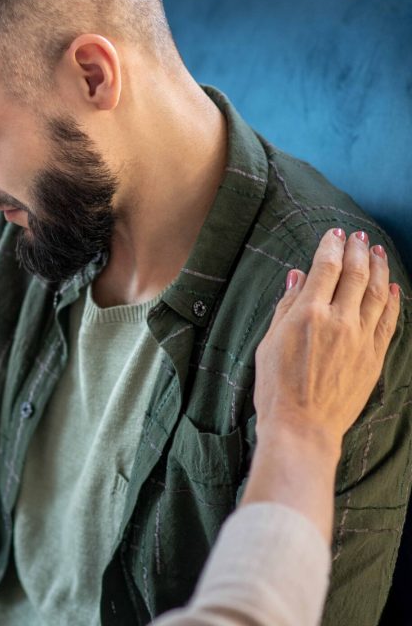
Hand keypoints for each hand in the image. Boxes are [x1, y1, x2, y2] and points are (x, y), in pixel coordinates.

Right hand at [254, 228, 400, 452]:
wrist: (302, 427)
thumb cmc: (276, 387)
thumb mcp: (269, 342)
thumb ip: (286, 306)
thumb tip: (297, 276)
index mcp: (308, 314)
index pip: (326, 268)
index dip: (332, 247)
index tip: (335, 234)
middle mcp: (339, 321)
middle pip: (354, 274)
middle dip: (358, 250)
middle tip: (360, 236)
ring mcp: (361, 339)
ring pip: (376, 293)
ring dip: (379, 268)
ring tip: (378, 251)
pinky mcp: (374, 357)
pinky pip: (388, 320)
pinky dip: (392, 300)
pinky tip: (393, 287)